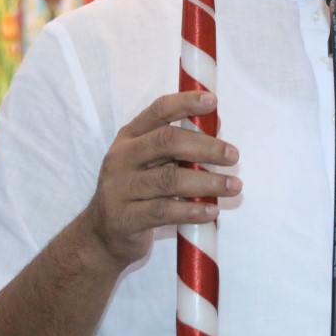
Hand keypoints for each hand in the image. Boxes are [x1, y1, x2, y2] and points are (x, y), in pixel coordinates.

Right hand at [80, 91, 240, 269]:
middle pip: (166, 142)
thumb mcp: (153, 161)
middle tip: (233, 155)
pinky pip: (163, 212)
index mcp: (130, 137)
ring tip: (233, 185)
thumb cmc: (137, 190)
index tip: (212, 100)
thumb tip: (215, 122)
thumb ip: (182, 142)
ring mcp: (119, 188)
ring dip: (207, 182)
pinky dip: (191, 211)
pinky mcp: (124, 219)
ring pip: (169, 180)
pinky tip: (212, 211)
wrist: (102, 234)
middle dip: (205, 147)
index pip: (158, 111)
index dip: (185, 103)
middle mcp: (121, 158)